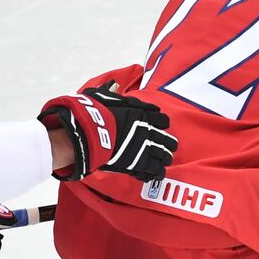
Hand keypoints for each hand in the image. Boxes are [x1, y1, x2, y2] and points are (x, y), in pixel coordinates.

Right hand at [40, 82, 176, 182]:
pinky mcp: (140, 163)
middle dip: (167, 144)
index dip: (161, 124)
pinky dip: (156, 173)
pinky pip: (156, 170)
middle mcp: (148, 130)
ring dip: (164, 159)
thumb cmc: (94, 113)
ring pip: (165, 156)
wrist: (89, 132)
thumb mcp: (103, 96)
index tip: (158, 127)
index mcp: (143, 114)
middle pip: (168, 140)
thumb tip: (112, 84)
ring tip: (161, 162)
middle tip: (164, 147)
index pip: (162, 119)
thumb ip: (111, 92)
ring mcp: (146, 147)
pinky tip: (154, 173)